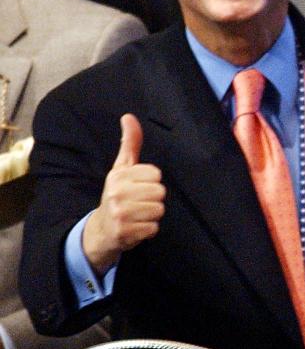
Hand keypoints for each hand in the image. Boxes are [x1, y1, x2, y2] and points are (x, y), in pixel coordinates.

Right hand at [82, 114, 164, 275]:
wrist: (100, 230)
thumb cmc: (116, 195)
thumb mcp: (121, 168)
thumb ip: (129, 143)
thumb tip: (129, 116)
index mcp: (118, 175)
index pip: (156, 174)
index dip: (151, 182)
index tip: (137, 187)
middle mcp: (117, 193)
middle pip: (160, 192)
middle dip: (153, 199)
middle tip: (138, 203)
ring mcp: (120, 214)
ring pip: (159, 210)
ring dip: (151, 215)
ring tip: (137, 215)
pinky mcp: (125, 232)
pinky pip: (154, 228)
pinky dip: (148, 230)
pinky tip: (135, 227)